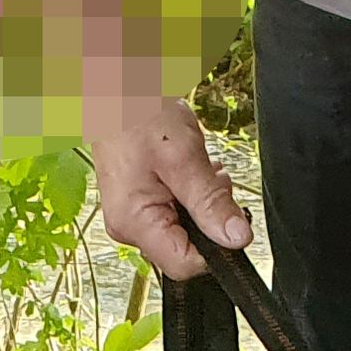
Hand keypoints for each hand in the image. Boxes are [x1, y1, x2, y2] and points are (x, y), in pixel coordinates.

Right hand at [91, 81, 247, 281]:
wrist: (114, 84)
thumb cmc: (136, 112)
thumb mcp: (183, 157)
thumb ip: (211, 203)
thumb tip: (236, 239)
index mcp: (134, 222)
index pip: (185, 266)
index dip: (214, 248)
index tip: (226, 217)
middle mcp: (129, 227)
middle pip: (186, 249)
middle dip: (208, 219)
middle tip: (209, 179)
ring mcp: (133, 216)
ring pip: (185, 230)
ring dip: (201, 203)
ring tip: (195, 168)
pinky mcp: (139, 204)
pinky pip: (175, 213)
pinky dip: (190, 194)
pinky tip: (187, 170)